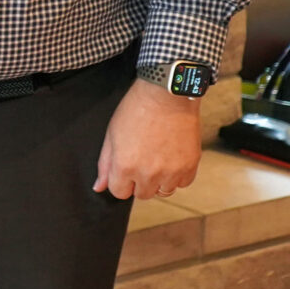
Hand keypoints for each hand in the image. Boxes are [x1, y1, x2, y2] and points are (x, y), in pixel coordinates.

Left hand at [93, 78, 201, 199]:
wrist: (167, 94)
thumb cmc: (137, 109)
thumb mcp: (112, 134)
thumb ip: (105, 164)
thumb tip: (99, 186)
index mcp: (125, 167)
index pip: (119, 192)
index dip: (121, 179)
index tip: (126, 167)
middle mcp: (148, 174)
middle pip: (142, 194)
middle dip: (140, 180)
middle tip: (144, 159)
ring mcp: (171, 172)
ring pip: (163, 191)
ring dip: (160, 180)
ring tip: (159, 157)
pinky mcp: (189, 166)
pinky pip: (183, 183)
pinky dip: (178, 175)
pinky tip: (173, 157)